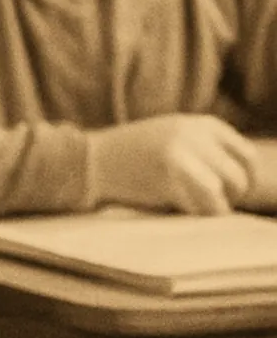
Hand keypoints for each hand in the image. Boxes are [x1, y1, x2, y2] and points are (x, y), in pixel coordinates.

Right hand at [92, 115, 257, 213]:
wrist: (91, 160)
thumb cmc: (133, 154)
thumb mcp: (172, 135)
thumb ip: (204, 146)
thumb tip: (243, 177)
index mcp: (200, 124)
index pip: (246, 154)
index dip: (246, 178)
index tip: (233, 192)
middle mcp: (195, 135)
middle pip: (238, 176)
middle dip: (231, 198)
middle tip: (212, 205)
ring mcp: (182, 155)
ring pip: (225, 192)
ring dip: (216, 207)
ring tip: (196, 207)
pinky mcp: (170, 177)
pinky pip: (203, 205)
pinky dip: (196, 213)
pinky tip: (178, 207)